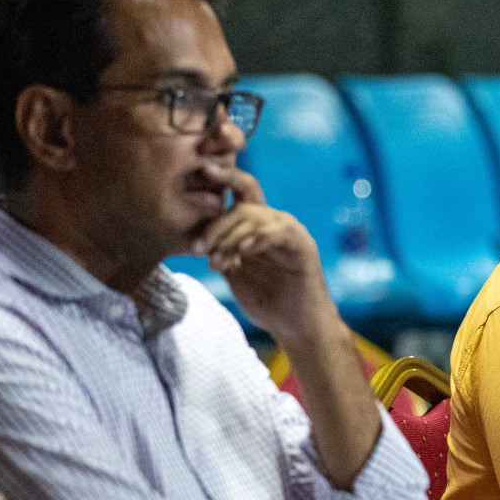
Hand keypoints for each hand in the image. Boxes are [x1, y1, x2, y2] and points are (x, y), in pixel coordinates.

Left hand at [191, 169, 340, 347]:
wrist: (297, 327)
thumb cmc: (268, 302)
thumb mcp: (235, 274)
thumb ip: (220, 252)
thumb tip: (195, 240)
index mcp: (259, 227)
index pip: (240, 195)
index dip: (223, 180)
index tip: (202, 172)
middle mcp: (276, 224)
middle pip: (242, 206)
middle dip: (215, 226)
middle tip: (198, 249)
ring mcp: (291, 233)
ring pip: (256, 217)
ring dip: (230, 238)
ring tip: (218, 262)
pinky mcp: (303, 246)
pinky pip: (278, 232)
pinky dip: (258, 238)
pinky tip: (244, 252)